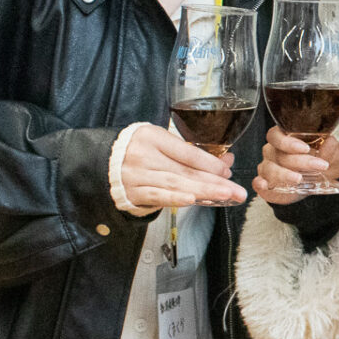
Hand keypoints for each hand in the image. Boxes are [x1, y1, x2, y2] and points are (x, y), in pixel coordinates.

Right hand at [119, 125, 243, 208]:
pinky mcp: (133, 193)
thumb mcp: (160, 141)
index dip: (210, 164)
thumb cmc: (137, 150)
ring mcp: (137, 176)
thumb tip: (225, 162)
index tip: (227, 172)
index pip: (187, 153)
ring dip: (203, 193)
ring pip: (176, 185)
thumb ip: (190, 152)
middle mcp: (144, 156)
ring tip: (225, 196)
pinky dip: (176, 200)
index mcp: (152, 137)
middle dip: (215, 182)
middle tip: (236, 191)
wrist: (102, 162)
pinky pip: (158, 197)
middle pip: (186, 171)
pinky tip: (193, 201)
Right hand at [253, 125, 338, 205]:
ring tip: (299, 179)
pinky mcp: (265, 185)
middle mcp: (273, 151)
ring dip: (284, 174)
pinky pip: (258, 183)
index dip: (288, 142)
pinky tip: (267, 185)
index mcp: (286, 138)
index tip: (305, 148)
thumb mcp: (334, 155)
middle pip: (277, 153)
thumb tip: (329, 142)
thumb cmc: (324, 162)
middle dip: (298, 161)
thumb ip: (332, 148)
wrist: (323, 183)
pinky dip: (261, 184)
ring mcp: (267, 167)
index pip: (277, 135)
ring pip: (269, 169)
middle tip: (318, 166)